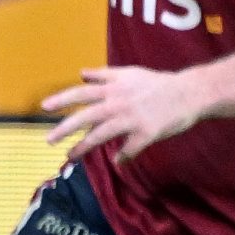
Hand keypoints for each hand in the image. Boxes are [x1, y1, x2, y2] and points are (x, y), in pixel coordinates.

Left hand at [43, 66, 208, 162]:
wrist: (190, 93)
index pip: (82, 93)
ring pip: (102, 135)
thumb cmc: (158, 84)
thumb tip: (81, 73)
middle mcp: (119, 102)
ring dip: (84, 147)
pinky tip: (117, 161)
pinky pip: (129, 149)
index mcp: (114, 87)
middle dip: (65, 128)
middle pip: (86, 116)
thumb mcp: (129, 73)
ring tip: (70, 156)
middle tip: (49, 140)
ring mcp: (132, 119)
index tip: (44, 106)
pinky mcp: (147, 133)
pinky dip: (122, 156)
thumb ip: (104, 75)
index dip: (62, 98)